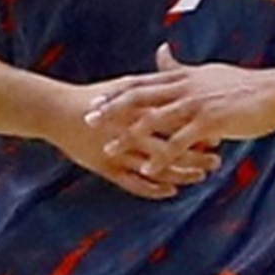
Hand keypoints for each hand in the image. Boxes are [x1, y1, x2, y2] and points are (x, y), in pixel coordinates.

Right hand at [46, 78, 220, 199]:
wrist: (56, 110)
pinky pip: (133, 182)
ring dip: (180, 174)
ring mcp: (118, 149)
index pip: (176, 120)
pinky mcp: (105, 166)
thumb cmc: (94, 96)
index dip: (198, 128)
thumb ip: (152, 86)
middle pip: (171, 145)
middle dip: (196, 156)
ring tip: (199, 178)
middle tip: (217, 161)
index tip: (219, 134)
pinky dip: (153, 188)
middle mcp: (131, 128)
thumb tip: (179, 84)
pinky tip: (170, 191)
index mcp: (139, 107)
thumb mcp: (125, 87)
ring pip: (155, 167)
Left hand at [87, 45, 274, 178]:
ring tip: (110, 148)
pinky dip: (162, 157)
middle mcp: (185, 88)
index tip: (96, 100)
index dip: (118, 92)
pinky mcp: (210, 122)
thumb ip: (180, 68)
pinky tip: (149, 170)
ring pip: (154, 120)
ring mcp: (196, 104)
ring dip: (129, 135)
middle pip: (140, 97)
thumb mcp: (206, 73)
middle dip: (113, 109)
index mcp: (184, 78)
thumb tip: (160, 52)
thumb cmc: (243, 86)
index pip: (143, 83)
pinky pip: (180, 142)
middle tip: (89, 120)